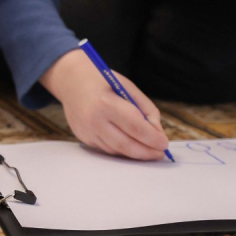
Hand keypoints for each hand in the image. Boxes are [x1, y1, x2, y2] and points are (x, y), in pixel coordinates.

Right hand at [41, 49, 169, 159]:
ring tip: (148, 151)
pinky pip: (106, 149)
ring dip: (135, 153)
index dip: (153, 138)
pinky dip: (121, 149)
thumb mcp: (128, 87)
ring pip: (117, 151)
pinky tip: (130, 145)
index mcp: (107, 103)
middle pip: (126, 145)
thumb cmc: (103, 82)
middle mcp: (94, 120)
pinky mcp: (83, 137)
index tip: (164, 143)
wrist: (71, 81)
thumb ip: (145, 109)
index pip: (136, 128)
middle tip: (160, 154)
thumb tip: (157, 133)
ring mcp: (86, 131)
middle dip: (147, 152)